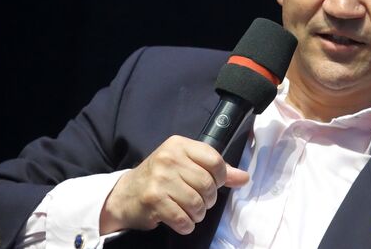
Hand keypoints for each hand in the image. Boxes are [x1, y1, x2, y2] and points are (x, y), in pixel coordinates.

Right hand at [100, 135, 248, 234]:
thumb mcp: (186, 165)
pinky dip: (186, 225)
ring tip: (190, 211)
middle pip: (207, 185)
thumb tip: (244, 178)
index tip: (213, 184)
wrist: (125, 195)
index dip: (220, 177)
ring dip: (198, 214)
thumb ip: (215, 170)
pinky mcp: (153, 201)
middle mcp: (168, 158)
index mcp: (178, 145)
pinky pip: (183, 220)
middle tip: (199, 202)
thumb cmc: (160, 178)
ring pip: (197, 204)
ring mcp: (159, 179)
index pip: (215, 160)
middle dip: (208, 200)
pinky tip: (180, 220)